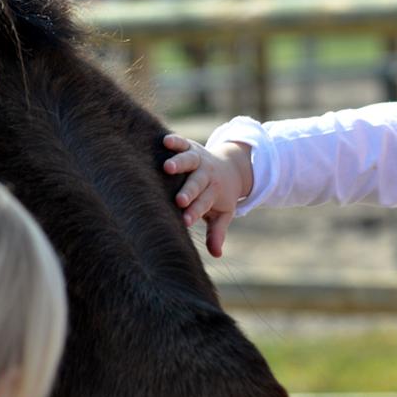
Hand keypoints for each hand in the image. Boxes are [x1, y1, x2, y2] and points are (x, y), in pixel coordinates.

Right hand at [163, 134, 253, 257]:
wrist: (232, 167)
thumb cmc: (220, 196)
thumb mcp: (223, 213)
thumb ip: (218, 232)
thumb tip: (217, 254)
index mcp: (212, 193)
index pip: (204, 204)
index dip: (195, 212)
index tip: (186, 222)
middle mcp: (206, 176)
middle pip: (198, 184)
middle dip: (189, 192)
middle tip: (180, 200)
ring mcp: (198, 160)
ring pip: (190, 162)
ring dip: (180, 164)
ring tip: (168, 167)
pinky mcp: (190, 147)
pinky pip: (183, 143)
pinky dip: (175, 142)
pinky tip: (165, 141)